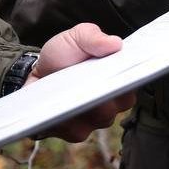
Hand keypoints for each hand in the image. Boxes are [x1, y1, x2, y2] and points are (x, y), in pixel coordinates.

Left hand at [25, 23, 133, 142]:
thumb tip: (115, 43)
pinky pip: (78, 131)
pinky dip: (68, 120)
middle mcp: (111, 102)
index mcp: (117, 78)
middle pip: (119, 104)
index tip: (118, 73)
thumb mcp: (77, 37)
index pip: (133, 83)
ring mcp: (94, 120)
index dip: (128, 80)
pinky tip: (57, 109)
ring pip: (101, 118)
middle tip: (93, 82)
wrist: (35, 75)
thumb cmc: (62, 56)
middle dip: (107, 94)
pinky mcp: (75, 132)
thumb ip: (93, 36)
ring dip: (87, 106)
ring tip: (72, 94)